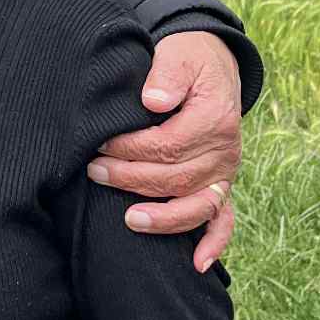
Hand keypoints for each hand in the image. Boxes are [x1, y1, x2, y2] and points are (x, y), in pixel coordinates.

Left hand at [87, 30, 242, 273]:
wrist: (212, 65)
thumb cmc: (187, 61)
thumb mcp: (178, 55)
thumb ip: (167, 76)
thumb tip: (153, 100)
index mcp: (214, 119)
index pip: (168, 145)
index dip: (131, 149)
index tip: (100, 145)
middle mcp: (225, 151)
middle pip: (177, 178)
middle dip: (132, 179)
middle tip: (95, 172)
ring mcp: (225, 173)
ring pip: (197, 206)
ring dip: (164, 218)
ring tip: (129, 220)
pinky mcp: (222, 185)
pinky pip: (224, 220)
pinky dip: (214, 243)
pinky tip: (197, 264)